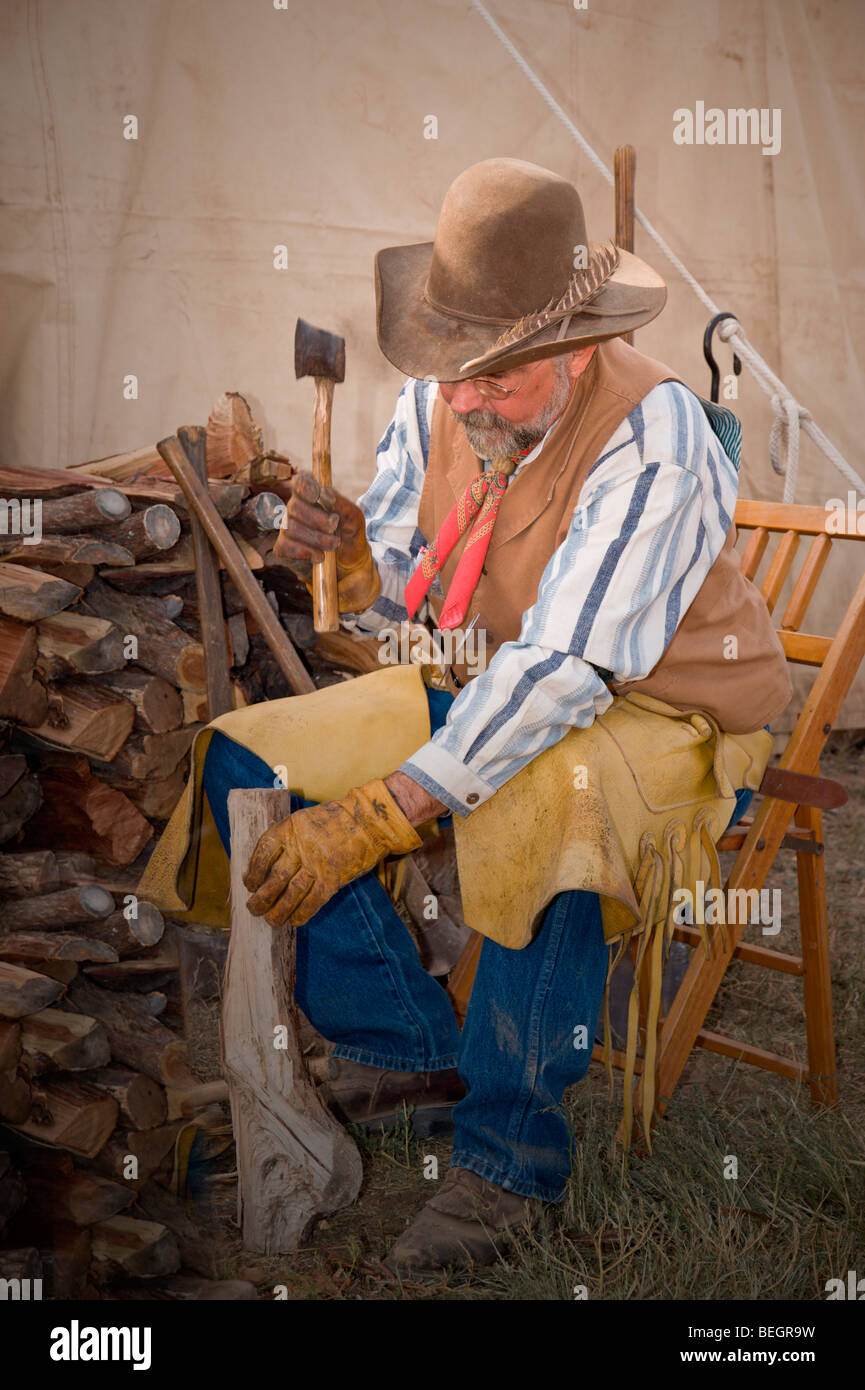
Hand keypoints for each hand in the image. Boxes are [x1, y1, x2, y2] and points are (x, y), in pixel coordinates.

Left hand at [242, 777, 421, 926]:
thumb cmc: (338, 820)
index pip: (264, 850)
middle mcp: (301, 846)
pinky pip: (314, 900)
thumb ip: (291, 839)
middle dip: (262, 897)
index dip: (254, 869)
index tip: (249, 883)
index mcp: (291, 827)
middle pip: (275, 876)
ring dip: (279, 910)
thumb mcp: (307, 820)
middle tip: (254, 909)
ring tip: (271, 920)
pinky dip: (303, 913)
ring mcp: (318, 863)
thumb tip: (272, 866)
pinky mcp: (334, 878)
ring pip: (291, 892)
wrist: (370, 820)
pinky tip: (295, 921)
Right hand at [273, 470, 378, 611]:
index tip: (317, 496)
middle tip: (334, 529)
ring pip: (290, 527)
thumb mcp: (354, 519)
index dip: (305, 486)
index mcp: (312, 497)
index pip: (300, 482)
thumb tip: (324, 494)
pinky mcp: (283, 548)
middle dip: (317, 520)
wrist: (348, 567)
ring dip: (316, 539)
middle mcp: (296, 509)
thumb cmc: (349, 537)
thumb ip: (342, 504)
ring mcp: (287, 528)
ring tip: (332, 546)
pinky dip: (304, 552)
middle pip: (294, 506)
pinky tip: (318, 557)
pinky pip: (285, 546)